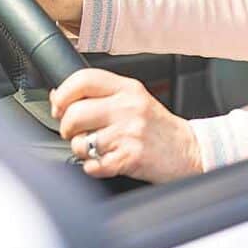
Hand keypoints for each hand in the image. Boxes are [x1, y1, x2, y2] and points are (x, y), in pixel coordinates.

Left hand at [51, 68, 202, 182]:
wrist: (189, 150)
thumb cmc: (159, 127)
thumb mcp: (135, 99)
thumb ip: (101, 95)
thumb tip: (58, 95)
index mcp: (128, 88)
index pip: (83, 80)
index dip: (63, 94)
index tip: (60, 106)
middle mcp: (128, 107)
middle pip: (74, 113)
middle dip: (67, 128)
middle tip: (77, 133)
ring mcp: (129, 133)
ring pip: (80, 143)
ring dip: (84, 151)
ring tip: (100, 149)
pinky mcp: (129, 157)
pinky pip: (92, 165)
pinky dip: (94, 168)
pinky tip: (108, 162)